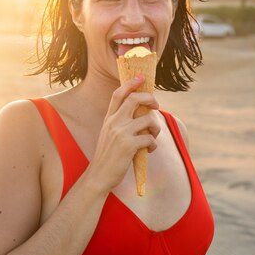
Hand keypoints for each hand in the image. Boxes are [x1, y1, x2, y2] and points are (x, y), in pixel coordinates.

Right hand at [87, 75, 160, 192]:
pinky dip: (153, 144)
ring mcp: (121, 133)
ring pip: (148, 119)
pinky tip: (149, 150)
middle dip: (150, 99)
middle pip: (135, 99)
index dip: (130, 83)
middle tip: (156, 105)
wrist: (98, 176)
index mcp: (109, 119)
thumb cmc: (108, 157)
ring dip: (156, 128)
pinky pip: (150, 138)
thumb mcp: (109, 135)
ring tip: (153, 137)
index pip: (118, 94)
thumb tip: (143, 114)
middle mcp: (113, 122)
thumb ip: (121, 123)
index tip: (141, 77)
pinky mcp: (128, 146)